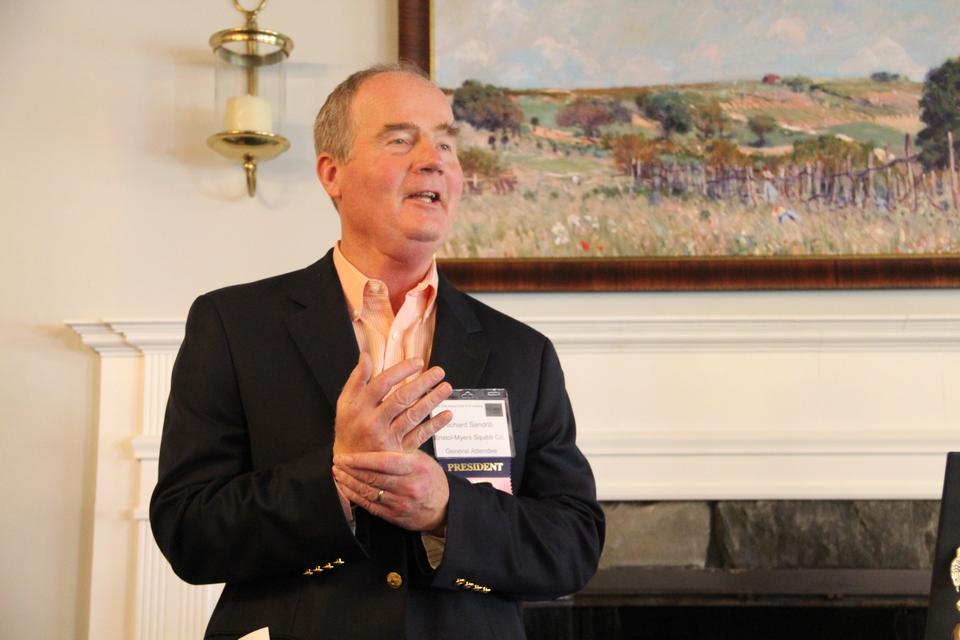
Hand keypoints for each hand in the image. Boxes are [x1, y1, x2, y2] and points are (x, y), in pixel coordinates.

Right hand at [333, 354, 452, 456]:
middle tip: (439, 371)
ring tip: (446, 387)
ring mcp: (387, 438)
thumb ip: (356, 380)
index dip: (401, 370)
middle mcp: (373, 422)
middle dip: (422, 383)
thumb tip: (365, 356)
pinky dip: (435, 425)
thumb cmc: (348, 429)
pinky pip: (420, 436)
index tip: (418, 362)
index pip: (382, 383)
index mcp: (359, 408)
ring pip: (413, 416)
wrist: (350, 467)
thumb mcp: (344, 404)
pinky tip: (447, 414)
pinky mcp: (399, 452)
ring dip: (432, 400)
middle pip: (401, 398)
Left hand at [333, 450, 448, 533]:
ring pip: (368, 492)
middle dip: (350, 470)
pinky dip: (355, 497)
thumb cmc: (432, 479)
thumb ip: (400, 451)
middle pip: (372, 477)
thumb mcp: (422, 460)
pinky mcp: (395, 516)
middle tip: (337, 462)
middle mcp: (408, 486)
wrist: (444, 507)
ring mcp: (401, 503)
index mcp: (415, 468)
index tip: (346, 455)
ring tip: (338, 474)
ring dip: (349, 483)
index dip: (360, 459)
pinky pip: (370, 506)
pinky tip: (346, 489)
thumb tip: (377, 436)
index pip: (383, 462)